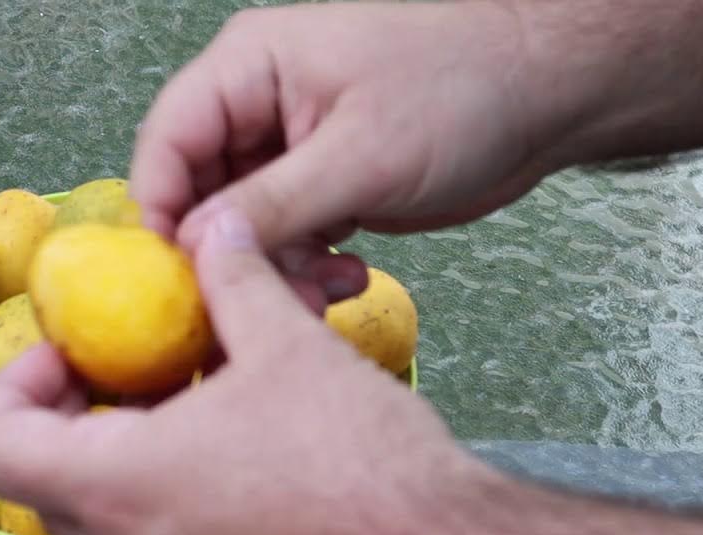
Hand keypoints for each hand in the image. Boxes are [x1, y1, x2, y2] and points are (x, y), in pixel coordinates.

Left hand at [0, 207, 495, 534]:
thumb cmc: (355, 459)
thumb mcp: (286, 345)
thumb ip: (233, 276)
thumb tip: (218, 222)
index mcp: (116, 484)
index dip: (17, 384)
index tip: (75, 352)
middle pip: (45, 480)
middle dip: (73, 413)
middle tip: (130, 367)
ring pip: (105, 517)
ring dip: (124, 453)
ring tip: (195, 401)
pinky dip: (167, 496)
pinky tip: (240, 455)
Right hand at [130, 1, 562, 253]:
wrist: (543, 97)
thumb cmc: (464, 90)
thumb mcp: (360, 155)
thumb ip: (272, 203)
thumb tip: (197, 245)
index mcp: (250, 67)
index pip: (168, 140)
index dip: (159, 208)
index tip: (173, 273)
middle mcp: (258, 106)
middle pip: (198, 192)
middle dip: (226, 253)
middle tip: (258, 298)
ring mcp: (288, 148)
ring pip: (242, 227)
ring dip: (274, 270)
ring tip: (322, 288)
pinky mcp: (320, 185)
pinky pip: (283, 239)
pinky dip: (305, 268)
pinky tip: (345, 277)